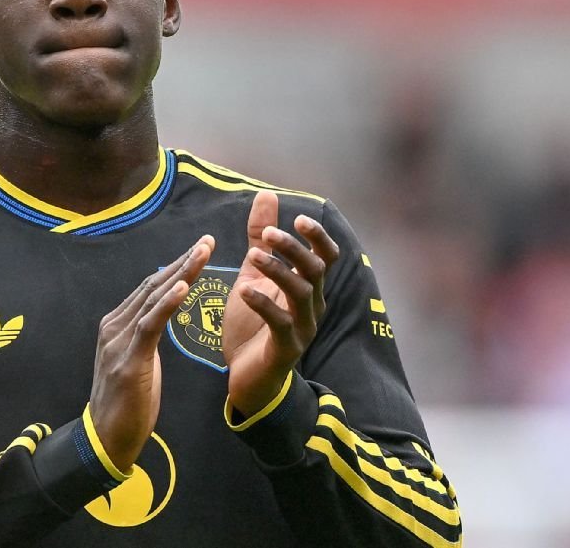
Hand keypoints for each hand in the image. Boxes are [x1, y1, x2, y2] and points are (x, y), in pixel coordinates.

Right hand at [90, 235, 214, 470]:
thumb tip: (160, 318)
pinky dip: (166, 303)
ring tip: (202, 253)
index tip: (199, 248)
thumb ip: (145, 338)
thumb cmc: (127, 405)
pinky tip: (183, 285)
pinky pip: (149, 325)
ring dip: (180, 273)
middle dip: (182, 261)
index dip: (176, 266)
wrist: (105, 441)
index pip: (150, 288)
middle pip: (152, 285)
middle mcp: (113, 327)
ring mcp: (117, 342)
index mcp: (116, 325)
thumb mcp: (139, 362)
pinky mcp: (127, 361)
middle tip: (208, 240)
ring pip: (152, 299)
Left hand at [222, 191, 338, 416]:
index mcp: (308, 287)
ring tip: (253, 257)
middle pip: (315, 271)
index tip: (300, 219)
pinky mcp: (286, 349)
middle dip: (295, 250)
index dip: (318, 238)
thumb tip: (266, 194)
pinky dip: (263, 304)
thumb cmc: (253, 324)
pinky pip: (280, 323)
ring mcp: (302, 328)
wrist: (247, 377)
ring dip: (278, 272)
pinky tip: (243, 292)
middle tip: (271, 234)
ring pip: (301, 294)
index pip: (326, 257)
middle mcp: (312, 306)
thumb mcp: (253, 275)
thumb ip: (261, 238)